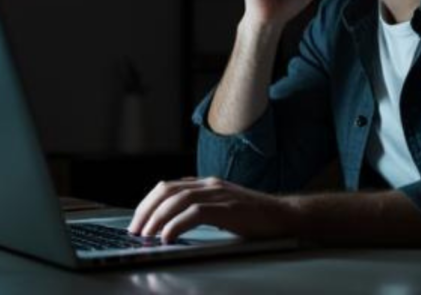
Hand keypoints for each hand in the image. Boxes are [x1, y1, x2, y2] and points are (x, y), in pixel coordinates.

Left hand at [127, 177, 296, 243]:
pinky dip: (176, 225)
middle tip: (136, 231)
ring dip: (157, 219)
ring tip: (147, 236)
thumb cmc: (256, 217)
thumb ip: (202, 208)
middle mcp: (210, 184)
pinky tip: (168, 237)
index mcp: (207, 183)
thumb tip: (174, 223)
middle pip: (167, 190)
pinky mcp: (227, 208)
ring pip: (177, 200)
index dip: (148, 203)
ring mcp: (219, 194)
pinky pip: (194, 213)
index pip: (168, 187)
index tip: (138, 221)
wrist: (285, 216)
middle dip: (146, 210)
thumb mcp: (223, 207)